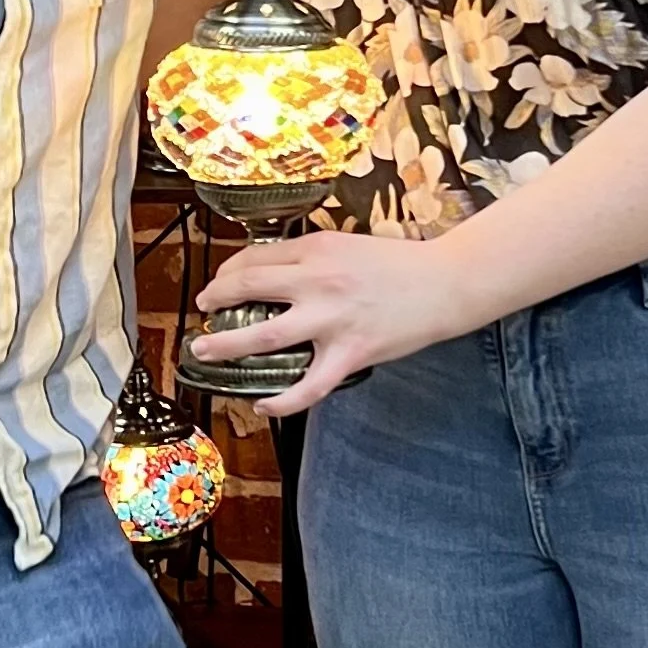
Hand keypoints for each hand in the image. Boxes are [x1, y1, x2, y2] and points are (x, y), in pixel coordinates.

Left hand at [187, 229, 464, 417]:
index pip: (255, 258)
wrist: (446, 283)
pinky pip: (308, 386)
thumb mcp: (348, 244)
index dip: (227, 272)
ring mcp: (332, 320)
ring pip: (263, 336)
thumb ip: (312, 257)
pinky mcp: (351, 353)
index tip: (219, 284)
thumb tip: (273, 271)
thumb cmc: (399, 264)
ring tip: (205, 351)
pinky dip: (281, 400)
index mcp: (316, 250)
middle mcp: (317, 281)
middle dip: (214, 300)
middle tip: (201, 312)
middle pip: (247, 288)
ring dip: (226, 345)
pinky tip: (262, 404)